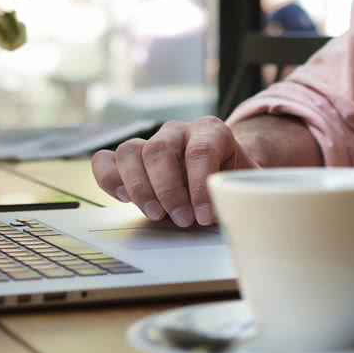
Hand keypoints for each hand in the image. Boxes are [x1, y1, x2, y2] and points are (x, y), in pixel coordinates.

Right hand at [91, 117, 258, 226]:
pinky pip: (106, 159)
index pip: (200, 151)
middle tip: (183, 220)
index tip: (205, 217)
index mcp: (210, 131)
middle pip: (160, 150)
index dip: (200, 185)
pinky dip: (108, 178)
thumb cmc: (233, 180)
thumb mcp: (247, 183)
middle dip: (169, 190)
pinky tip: (123, 199)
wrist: (221, 173)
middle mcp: (177, 131)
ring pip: (130, 151)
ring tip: (155, 215)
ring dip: (139, 187)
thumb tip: (234, 211)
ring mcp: (150, 143)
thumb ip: (243, 193)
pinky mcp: (130, 160)